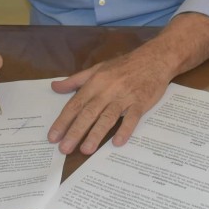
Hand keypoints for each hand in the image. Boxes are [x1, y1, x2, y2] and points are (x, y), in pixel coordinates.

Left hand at [48, 52, 171, 154]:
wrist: (155, 58)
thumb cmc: (124, 65)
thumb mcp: (97, 69)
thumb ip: (75, 80)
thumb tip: (54, 87)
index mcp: (95, 82)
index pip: (75, 104)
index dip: (63, 121)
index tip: (53, 137)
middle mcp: (108, 89)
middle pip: (89, 112)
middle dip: (75, 131)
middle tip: (64, 149)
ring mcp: (125, 96)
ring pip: (108, 116)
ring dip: (96, 133)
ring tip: (86, 150)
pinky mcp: (141, 101)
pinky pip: (133, 117)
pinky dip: (125, 129)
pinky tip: (118, 142)